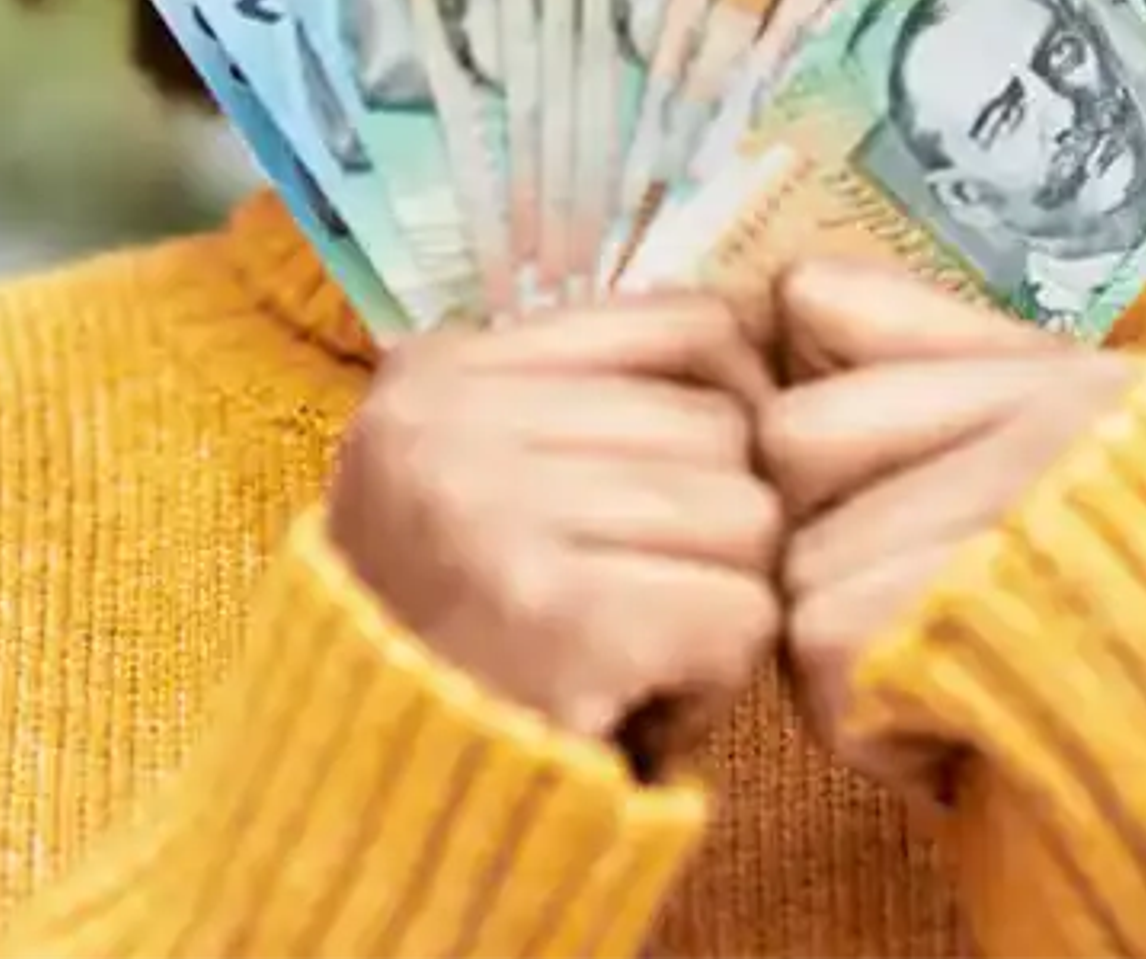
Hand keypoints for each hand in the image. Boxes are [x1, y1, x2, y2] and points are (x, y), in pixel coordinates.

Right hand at [328, 294, 783, 767]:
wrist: (366, 823)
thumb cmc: (464, 641)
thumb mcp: (488, 476)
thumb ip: (595, 397)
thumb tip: (779, 328)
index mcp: (436, 368)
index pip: (691, 322)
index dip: (738, 408)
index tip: (697, 491)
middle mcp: (449, 424)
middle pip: (728, 428)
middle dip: (716, 532)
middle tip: (631, 607)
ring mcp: (495, 515)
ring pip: (749, 518)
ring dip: (717, 609)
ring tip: (623, 657)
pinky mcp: (558, 617)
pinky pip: (744, 613)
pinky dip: (714, 682)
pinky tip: (632, 705)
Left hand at [757, 258, 1144, 794]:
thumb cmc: (1128, 670)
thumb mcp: (1049, 487)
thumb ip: (930, 372)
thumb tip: (779, 302)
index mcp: (1077, 371)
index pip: (819, 299)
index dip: (826, 411)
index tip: (890, 492)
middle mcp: (1057, 413)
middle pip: (791, 435)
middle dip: (828, 539)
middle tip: (936, 614)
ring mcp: (1004, 514)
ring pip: (795, 554)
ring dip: (847, 647)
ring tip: (964, 680)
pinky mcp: (939, 629)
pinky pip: (813, 653)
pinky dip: (869, 723)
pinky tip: (963, 736)